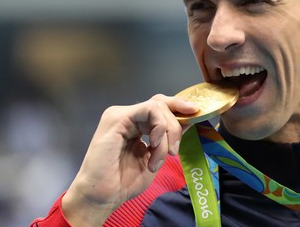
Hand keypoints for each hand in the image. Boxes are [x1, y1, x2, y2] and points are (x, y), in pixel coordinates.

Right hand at [61, 94, 197, 225]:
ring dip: (168, 132)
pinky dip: (159, 127)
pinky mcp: (117, 118)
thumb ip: (167, 139)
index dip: (179, 108)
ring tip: (162, 156)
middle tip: (175, 149)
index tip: (196, 114)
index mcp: (135, 125)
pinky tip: (155, 145)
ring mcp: (121, 115)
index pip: (160, 107)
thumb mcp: (155, 156)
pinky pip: (149, 110)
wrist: (103, 196)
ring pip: (158, 107)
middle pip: (160, 103)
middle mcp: (128, 116)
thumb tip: (187, 121)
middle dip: (176, 121)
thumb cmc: (124, 182)